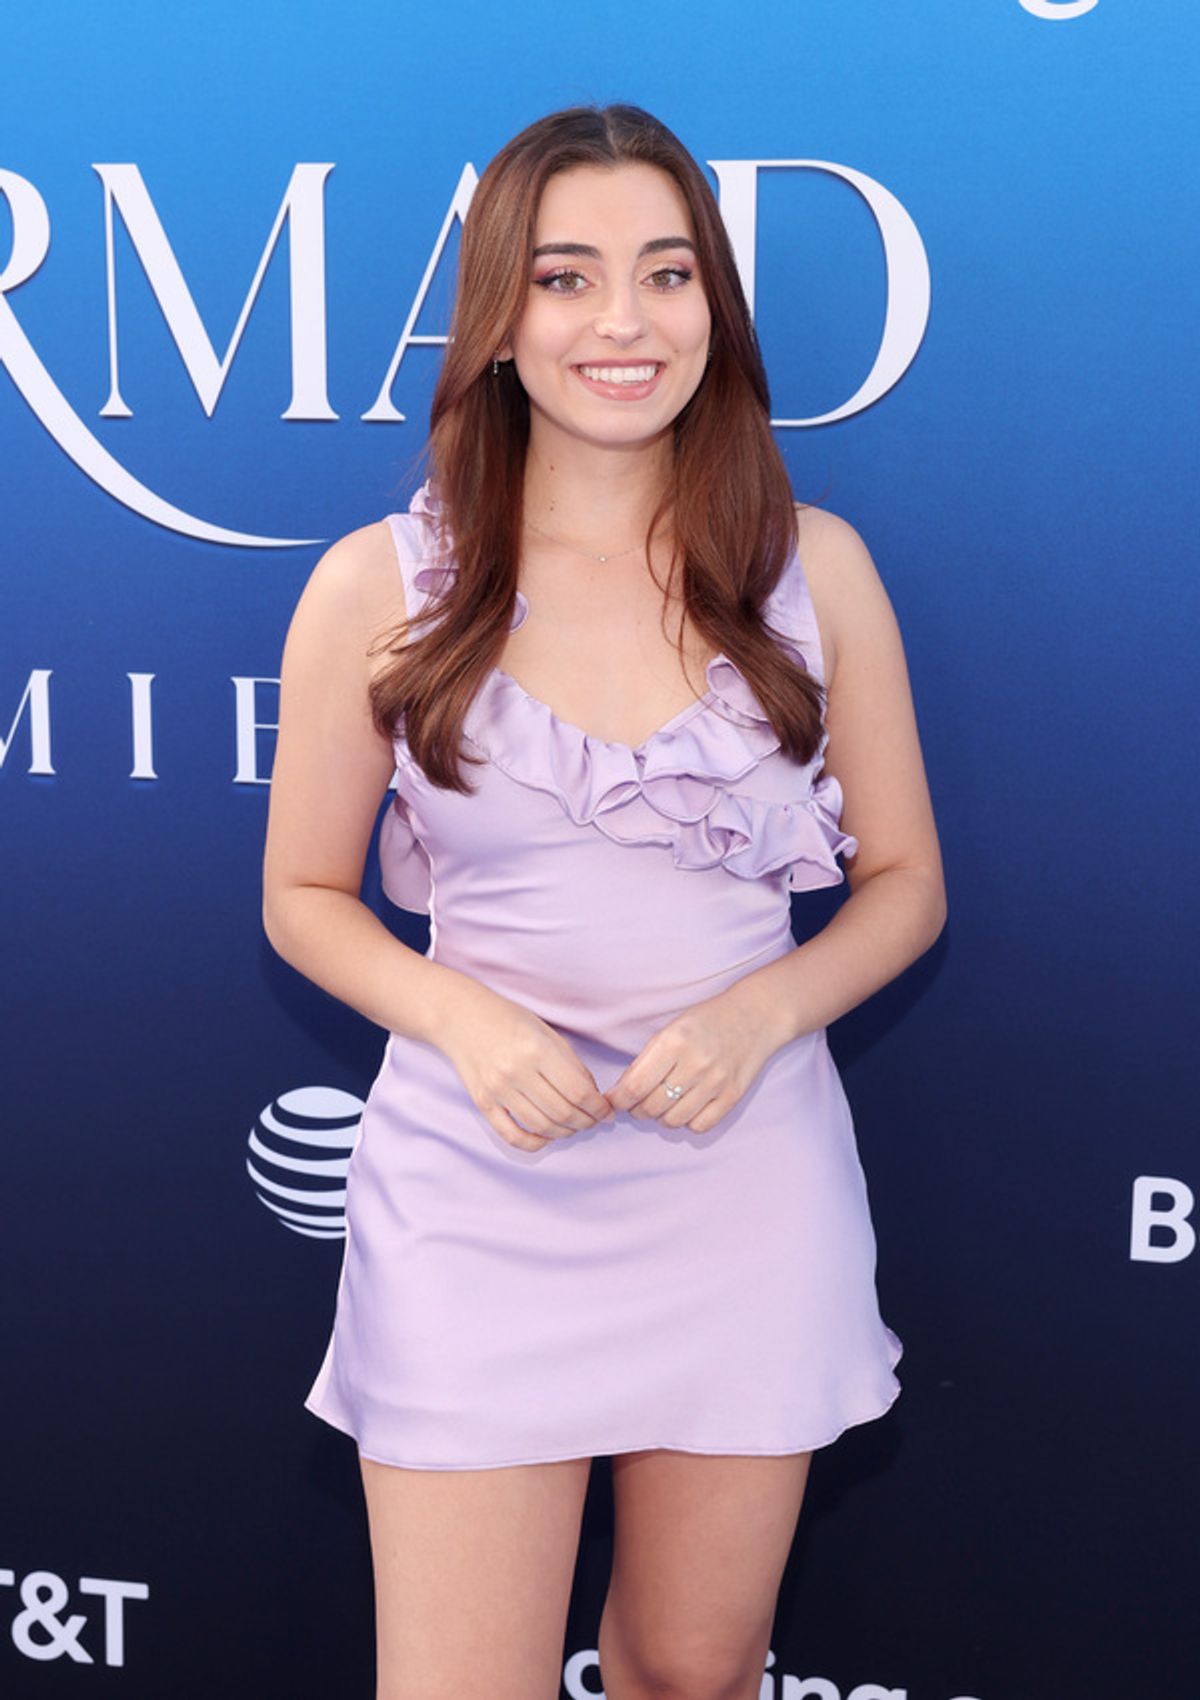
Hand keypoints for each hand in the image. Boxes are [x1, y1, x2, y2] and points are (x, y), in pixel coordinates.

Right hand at [437, 978, 613, 1151]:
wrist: (462, 1017)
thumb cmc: (509, 1020)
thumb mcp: (546, 1032)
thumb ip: (571, 1063)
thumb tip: (592, 1096)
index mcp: (537, 1050)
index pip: (579, 1092)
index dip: (599, 1108)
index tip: (607, 1112)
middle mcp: (517, 1072)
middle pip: (563, 1113)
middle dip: (587, 1122)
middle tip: (594, 1121)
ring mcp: (498, 1090)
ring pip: (541, 1127)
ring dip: (565, 1133)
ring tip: (574, 1126)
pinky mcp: (483, 1103)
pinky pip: (511, 1135)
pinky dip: (534, 1143)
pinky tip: (546, 1137)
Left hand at [605, 986, 782, 1134]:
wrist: (755, 1016)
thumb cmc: (707, 1021)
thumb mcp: (670, 1030)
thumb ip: (646, 1060)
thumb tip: (621, 1092)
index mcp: (674, 1042)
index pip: (635, 1087)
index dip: (619, 1100)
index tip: (615, 1102)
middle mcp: (695, 1064)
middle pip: (651, 1107)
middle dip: (638, 1110)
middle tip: (638, 1103)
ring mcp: (716, 1082)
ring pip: (673, 1120)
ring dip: (661, 1117)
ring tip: (663, 1104)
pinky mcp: (733, 1096)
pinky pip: (700, 1126)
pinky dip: (688, 1122)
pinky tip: (687, 1107)